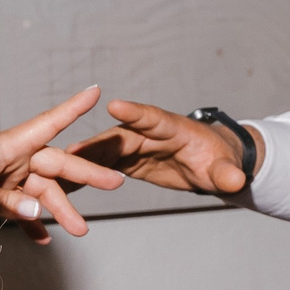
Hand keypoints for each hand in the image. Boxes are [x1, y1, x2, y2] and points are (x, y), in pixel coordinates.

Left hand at [0, 85, 127, 243]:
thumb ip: (5, 204)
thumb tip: (38, 213)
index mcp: (7, 146)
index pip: (47, 124)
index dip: (73, 109)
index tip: (96, 91)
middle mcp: (13, 157)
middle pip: (56, 164)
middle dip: (86, 175)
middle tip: (117, 184)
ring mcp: (7, 175)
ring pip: (44, 191)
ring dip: (61, 210)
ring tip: (81, 231)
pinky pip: (24, 207)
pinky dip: (33, 222)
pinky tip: (45, 239)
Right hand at [72, 102, 256, 194]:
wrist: (210, 164)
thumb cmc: (219, 160)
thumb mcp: (225, 169)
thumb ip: (227, 174)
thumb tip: (236, 182)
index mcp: (173, 128)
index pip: (153, 118)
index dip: (135, 113)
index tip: (115, 106)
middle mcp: (148, 134)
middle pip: (119, 136)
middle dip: (95, 143)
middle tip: (70, 151)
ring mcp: (135, 147)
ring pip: (104, 152)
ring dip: (81, 160)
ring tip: (53, 168)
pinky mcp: (127, 161)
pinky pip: (101, 166)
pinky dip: (83, 172)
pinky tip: (60, 181)